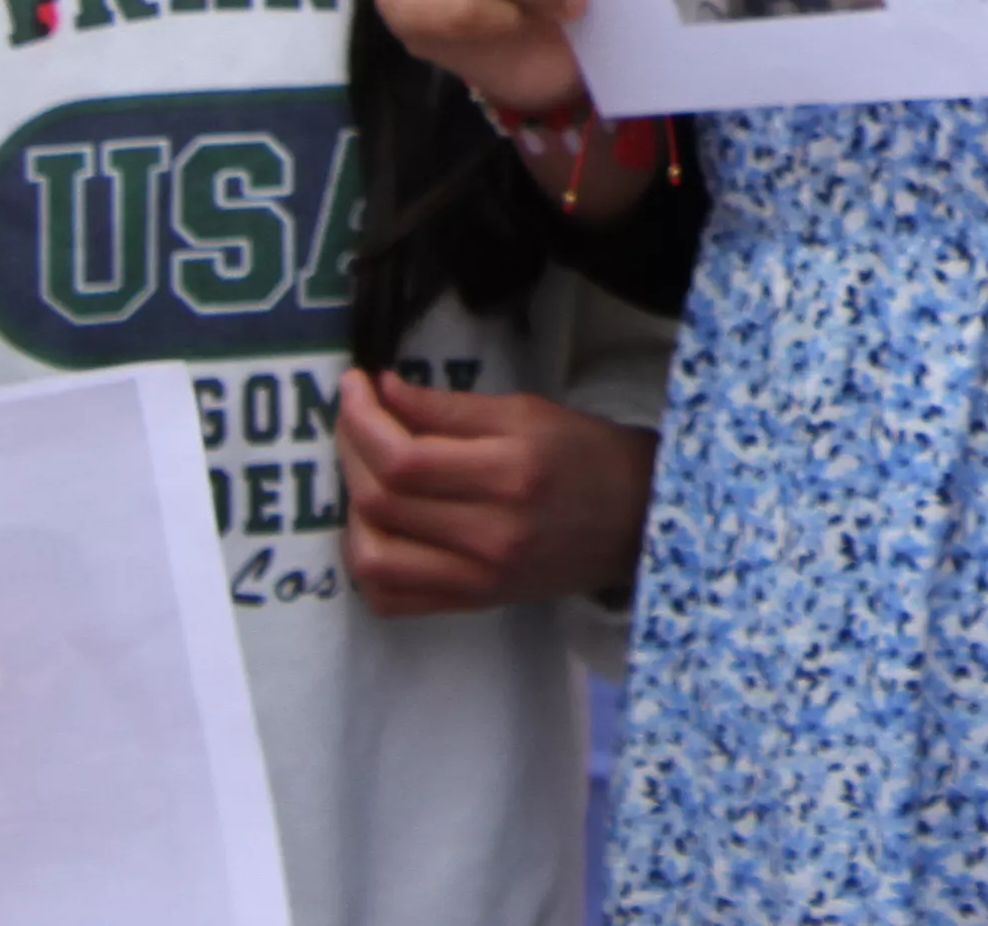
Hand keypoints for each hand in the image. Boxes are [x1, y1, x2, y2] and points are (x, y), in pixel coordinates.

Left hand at [336, 376, 659, 615]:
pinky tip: (376, 524)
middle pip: (381, 501)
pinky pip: (389, 598)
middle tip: (356, 416)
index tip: (355, 385)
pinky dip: (366, 563)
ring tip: (365, 472)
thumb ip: (450, 408)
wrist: (636, 520)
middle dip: (351, 448)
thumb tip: (383, 391)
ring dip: (350, 509)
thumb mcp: (527, 412)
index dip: (362, 419)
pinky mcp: (472, 603)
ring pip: (372, 556)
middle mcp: (490, 534)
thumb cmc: (585, 454)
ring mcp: (478, 579)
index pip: (403, 458)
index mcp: (508, 475)